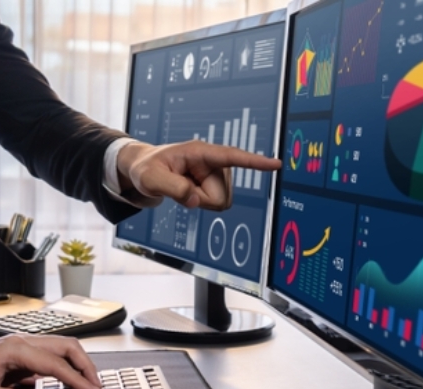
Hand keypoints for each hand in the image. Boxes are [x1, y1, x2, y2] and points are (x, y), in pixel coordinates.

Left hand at [0, 335, 101, 388]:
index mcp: (14, 349)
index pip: (55, 363)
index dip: (77, 379)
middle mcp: (21, 343)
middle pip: (66, 347)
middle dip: (86, 366)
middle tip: (97, 386)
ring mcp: (23, 348)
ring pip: (62, 349)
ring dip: (79, 365)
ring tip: (89, 384)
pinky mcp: (22, 357)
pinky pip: (52, 358)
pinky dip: (67, 368)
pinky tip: (71, 381)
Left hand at [116, 140, 281, 209]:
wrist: (147, 170)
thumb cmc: (147, 168)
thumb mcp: (151, 178)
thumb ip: (172, 189)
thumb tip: (196, 200)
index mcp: (200, 152)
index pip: (233, 157)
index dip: (255, 162)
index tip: (276, 164)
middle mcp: (214, 162)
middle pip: (220, 195)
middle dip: (200, 199)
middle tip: (179, 187)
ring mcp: (217, 174)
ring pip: (219, 202)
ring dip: (200, 200)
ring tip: (183, 186)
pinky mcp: (217, 184)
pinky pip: (216, 204)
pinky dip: (201, 202)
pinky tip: (190, 190)